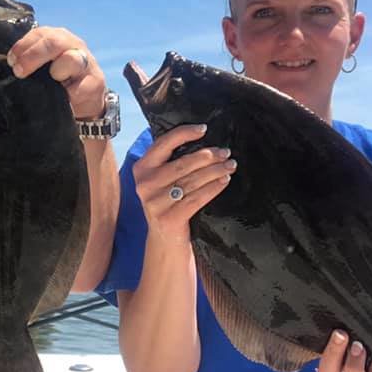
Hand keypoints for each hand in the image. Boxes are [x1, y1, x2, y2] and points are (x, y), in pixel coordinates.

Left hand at [7, 26, 106, 119]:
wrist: (87, 98)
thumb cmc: (58, 80)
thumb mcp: (43, 66)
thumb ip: (28, 61)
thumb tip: (5, 66)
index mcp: (57, 37)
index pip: (38, 34)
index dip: (22, 46)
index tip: (11, 61)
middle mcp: (73, 45)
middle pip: (53, 42)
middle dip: (33, 56)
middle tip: (19, 72)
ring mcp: (86, 62)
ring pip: (71, 60)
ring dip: (57, 72)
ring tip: (52, 82)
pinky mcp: (96, 82)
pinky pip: (80, 88)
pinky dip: (69, 95)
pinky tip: (65, 99)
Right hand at [132, 124, 236, 244]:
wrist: (164, 241)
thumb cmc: (168, 204)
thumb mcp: (160, 181)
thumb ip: (170, 162)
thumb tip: (202, 142)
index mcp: (141, 169)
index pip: (163, 144)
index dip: (184, 134)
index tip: (204, 129)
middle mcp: (144, 184)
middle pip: (182, 163)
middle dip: (208, 156)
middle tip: (226, 152)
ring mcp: (154, 202)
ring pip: (192, 180)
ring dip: (215, 171)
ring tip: (230, 166)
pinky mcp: (168, 218)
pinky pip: (197, 198)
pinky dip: (214, 187)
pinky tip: (224, 181)